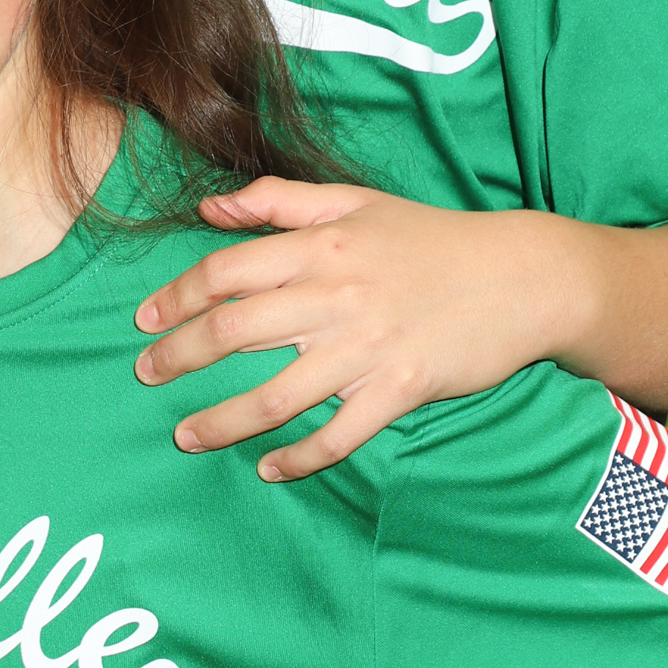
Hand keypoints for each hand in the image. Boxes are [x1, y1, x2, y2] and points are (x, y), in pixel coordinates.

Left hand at [134, 178, 557, 475]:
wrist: (523, 276)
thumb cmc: (432, 238)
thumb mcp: (355, 201)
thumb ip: (279, 200)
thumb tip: (210, 207)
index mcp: (323, 245)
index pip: (227, 271)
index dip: (177, 296)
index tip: (144, 319)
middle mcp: (337, 295)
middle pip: (236, 331)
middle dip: (180, 356)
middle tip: (145, 375)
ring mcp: (370, 346)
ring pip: (278, 393)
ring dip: (224, 420)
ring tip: (186, 437)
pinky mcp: (403, 388)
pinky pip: (340, 434)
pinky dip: (301, 457)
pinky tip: (270, 468)